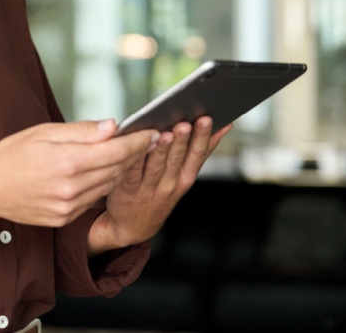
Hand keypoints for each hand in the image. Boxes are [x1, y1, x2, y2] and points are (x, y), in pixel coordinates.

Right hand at [0, 120, 154, 227]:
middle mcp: (71, 187)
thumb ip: (80, 131)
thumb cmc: (10, 154)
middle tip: (144, 141)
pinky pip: (92, 200)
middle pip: (116, 169)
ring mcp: (68, 206)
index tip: (151, 133)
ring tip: (124, 156)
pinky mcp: (64, 218)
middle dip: (132, 154)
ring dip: (119, 170)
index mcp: (66, 161)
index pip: (115, 150)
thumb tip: (113, 126)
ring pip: (107, 186)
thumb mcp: (42, 133)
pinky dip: (100, 186)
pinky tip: (98, 174)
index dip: (137, 141)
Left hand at [88, 116, 232, 253]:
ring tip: (168, 131)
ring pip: (157, 165)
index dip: (204, 138)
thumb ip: (194, 153)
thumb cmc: (159, 193)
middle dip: (184, 139)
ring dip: (163, 148)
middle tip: (188, 121)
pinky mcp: (126, 190)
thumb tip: (218, 125)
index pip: (197, 155)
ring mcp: (148, 188)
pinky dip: (136, 159)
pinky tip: (138, 145)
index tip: (208, 119)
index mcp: (184, 178)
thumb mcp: (182, 178)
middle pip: (178, 158)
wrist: (133, 227)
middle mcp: (170, 184)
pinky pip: (132, 171)